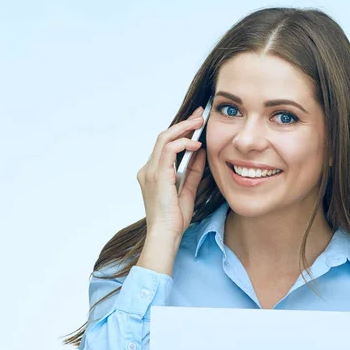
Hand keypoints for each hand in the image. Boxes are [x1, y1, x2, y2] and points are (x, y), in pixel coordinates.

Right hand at [136, 106, 206, 236]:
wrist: (166, 234)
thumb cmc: (175, 219)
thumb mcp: (187, 191)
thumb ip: (192, 172)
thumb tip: (201, 153)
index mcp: (153, 173)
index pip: (166, 145)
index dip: (181, 131)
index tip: (196, 123)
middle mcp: (148, 169)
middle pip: (164, 136)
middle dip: (183, 123)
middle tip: (199, 115)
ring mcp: (150, 171)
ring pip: (164, 138)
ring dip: (184, 128)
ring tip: (200, 123)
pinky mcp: (157, 175)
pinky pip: (169, 150)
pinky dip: (183, 143)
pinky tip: (197, 144)